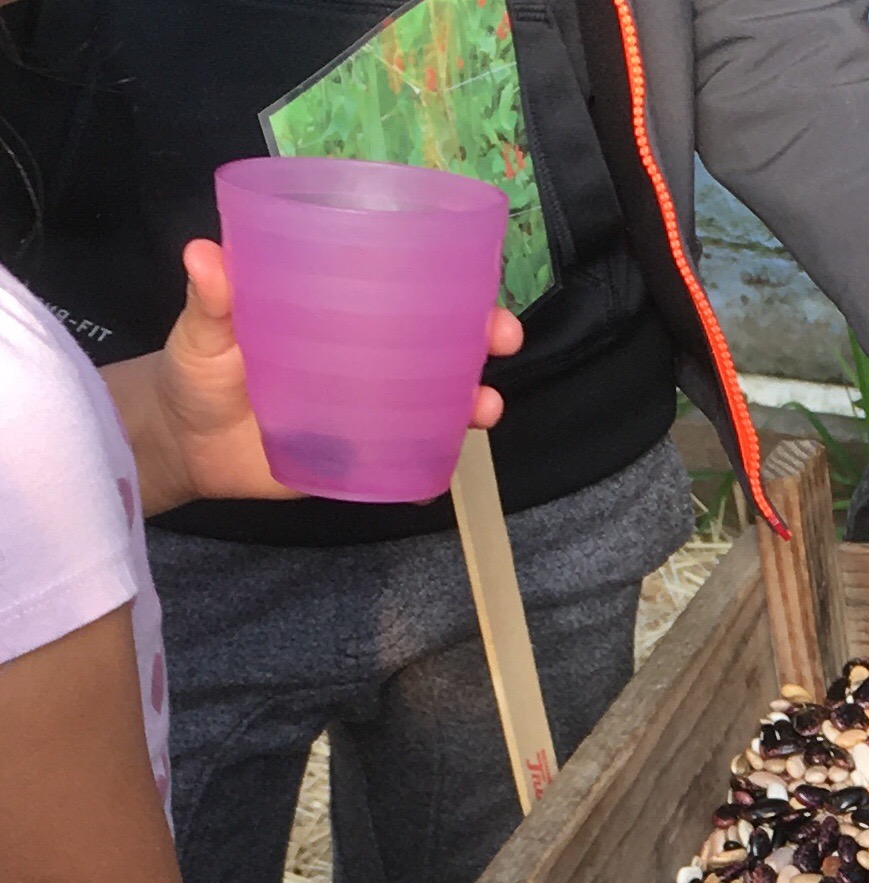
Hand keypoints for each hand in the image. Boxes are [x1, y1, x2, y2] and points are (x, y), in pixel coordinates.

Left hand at [116, 240, 523, 514]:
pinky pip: (406, 453)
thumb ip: (209, 300)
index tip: (477, 270)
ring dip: (469, 399)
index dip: (443, 273)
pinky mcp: (356, 454)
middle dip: (478, 336)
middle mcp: (359, 350)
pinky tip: (451, 460)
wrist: (184, 446)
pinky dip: (433, 457)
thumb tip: (202, 254)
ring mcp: (363, 404)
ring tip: (486, 409)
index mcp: (330, 304)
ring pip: (432, 397)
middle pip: (433, 337)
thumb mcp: (200, 331)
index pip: (396, 278)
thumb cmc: (194, 372)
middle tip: (501, 338)